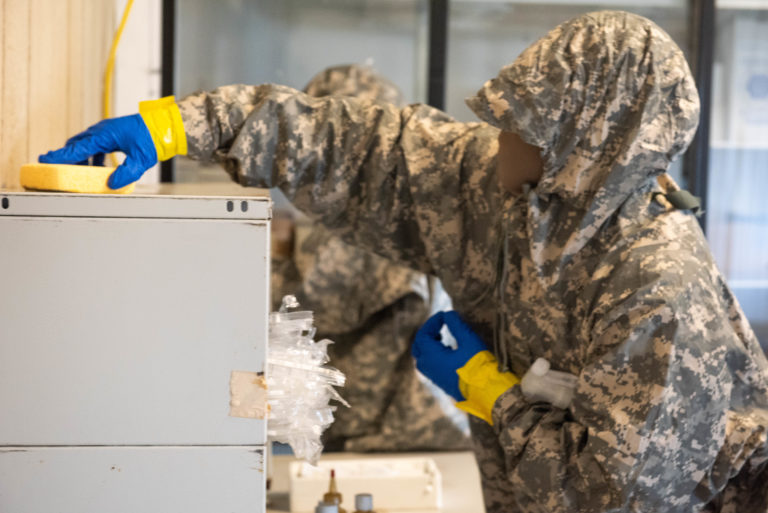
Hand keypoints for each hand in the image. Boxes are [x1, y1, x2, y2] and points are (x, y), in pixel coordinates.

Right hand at [39, 114, 156, 189]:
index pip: (78, 148)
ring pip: (86, 145)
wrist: (164, 126)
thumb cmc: (153, 138)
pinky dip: (93, 157)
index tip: (44, 159)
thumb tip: (111, 183)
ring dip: (80, 158)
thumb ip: (126, 173)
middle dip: (65, 156)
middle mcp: (102, 131)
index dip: (60, 155)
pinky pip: (96, 146)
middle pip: (76, 144)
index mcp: (105, 135)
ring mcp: (107, 131)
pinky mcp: (113, 134)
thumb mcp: (141, 160)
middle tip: (53, 167)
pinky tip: (98, 169)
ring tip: (78, 173)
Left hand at [412, 310, 487, 400]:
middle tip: (439, 326)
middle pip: (418, 347)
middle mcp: (429, 368)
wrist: (487, 393)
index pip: (422, 334)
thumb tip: (448, 314)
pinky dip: (433, 355)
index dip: (432, 322)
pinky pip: (430, 366)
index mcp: (431, 357)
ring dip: (429, 345)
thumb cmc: (478, 366)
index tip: (444, 316)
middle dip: (427, 334)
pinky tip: (448, 352)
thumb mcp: (469, 340)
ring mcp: (434, 377)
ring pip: (423, 358)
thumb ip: (456, 325)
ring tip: (442, 338)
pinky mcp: (442, 383)